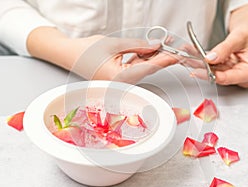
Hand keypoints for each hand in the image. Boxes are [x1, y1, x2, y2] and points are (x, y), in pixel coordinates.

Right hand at [27, 27, 177, 83]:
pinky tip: (151, 48)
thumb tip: (155, 45)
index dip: (166, 59)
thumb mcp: (115, 43)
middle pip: (149, 68)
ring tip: (163, 41)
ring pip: (144, 67)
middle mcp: (122, 83)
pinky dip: (144, 58)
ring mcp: (122, 81)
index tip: (178, 54)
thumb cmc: (86, 50)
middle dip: (162, 55)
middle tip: (174, 44)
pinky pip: (136, 67)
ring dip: (153, 55)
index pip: (149, 67)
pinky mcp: (121, 77)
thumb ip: (138, 45)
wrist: (69, 55)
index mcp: (120, 77)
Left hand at [191, 3, 247, 87]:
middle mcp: (242, 75)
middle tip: (187, 60)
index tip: (198, 71)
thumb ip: (225, 48)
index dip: (211, 75)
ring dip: (198, 62)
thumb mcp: (239, 37)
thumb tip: (211, 58)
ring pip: (211, 70)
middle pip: (217, 75)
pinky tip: (192, 53)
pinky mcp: (225, 69)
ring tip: (186, 54)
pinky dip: (201, 58)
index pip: (228, 78)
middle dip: (201, 67)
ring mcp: (233, 73)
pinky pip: (211, 65)